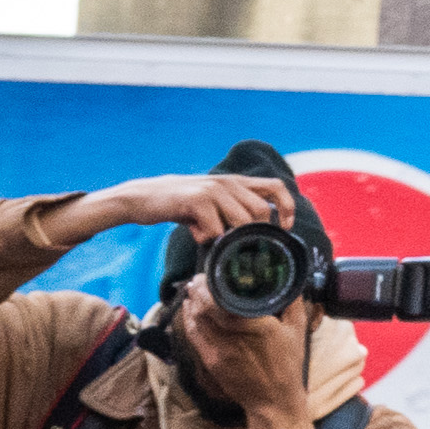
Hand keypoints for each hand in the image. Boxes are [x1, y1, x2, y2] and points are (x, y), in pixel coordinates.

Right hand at [24, 169, 304, 255]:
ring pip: (242, 221)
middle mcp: (228, 183)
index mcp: (235, 182)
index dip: (287, 207)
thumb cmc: (180, 205)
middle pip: (262, 212)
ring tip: (210, 238)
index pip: (276, 187)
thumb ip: (231, 212)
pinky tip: (194, 233)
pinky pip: (215, 229)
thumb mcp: (211, 202)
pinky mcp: (196, 200)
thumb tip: (253, 238)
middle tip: (239, 247)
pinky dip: (208, 239)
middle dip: (255, 235)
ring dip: (230, 239)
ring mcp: (213, 190)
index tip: (284, 228)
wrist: (142, 198)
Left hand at [172, 291, 314, 428]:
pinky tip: (190, 310)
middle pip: (203, 308)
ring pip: (195, 321)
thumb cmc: (287, 365)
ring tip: (193, 290)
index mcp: (253, 326)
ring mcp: (217, 350)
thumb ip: (292, 302)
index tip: (207, 274)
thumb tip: (289, 281)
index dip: (207, 286)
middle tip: (198, 278)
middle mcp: (231, 337)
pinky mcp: (209, 361)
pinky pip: (193, 336)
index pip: (220, 301)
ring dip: (191, 303)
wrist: (273, 400)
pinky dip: (189, 320)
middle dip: (197, 290)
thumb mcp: (297, 330)